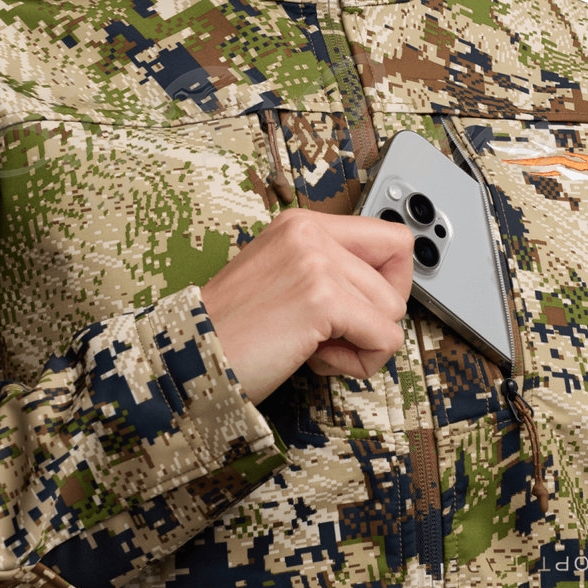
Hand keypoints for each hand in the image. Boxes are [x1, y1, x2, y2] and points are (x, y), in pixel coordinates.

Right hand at [200, 209, 412, 402]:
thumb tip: (389, 292)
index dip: (391, 280)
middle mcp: (310, 233)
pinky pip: (384, 338)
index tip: (365, 308)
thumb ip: (329, 272)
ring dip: (362, 343)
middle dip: (376, 315)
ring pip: (393, 310)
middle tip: (333, 333)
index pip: (390, 237)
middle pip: (399, 272)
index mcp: (301, 224)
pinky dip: (360, 362)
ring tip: (315, 347)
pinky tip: (317, 360)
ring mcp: (316, 262)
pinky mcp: (321, 298)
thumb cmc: (233, 330)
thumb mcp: (283, 279)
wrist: (189, 357)